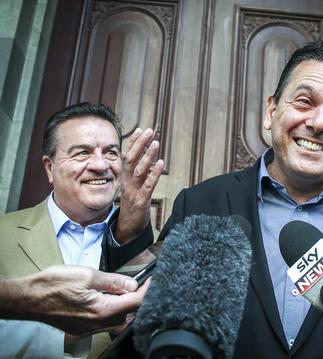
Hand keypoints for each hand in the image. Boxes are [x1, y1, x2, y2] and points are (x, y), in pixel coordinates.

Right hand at [3, 266, 149, 335]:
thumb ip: (113, 281)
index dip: (146, 290)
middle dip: (135, 298)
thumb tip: (132, 284)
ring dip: (122, 305)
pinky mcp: (80, 328)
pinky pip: (103, 322)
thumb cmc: (53, 285)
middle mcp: (97, 324)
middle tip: (134, 282)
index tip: (151, 280)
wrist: (28, 298)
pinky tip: (105, 298)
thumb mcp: (87, 275)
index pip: (135, 302)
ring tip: (118, 289)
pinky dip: (110, 310)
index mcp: (102, 310)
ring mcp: (88, 328)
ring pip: (116, 319)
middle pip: (128, 313)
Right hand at [115, 128, 163, 242]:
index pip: (127, 156)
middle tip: (149, 130)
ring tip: (155, 143)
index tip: (140, 129)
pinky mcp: (141, 201)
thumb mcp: (132, 187)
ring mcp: (133, 192)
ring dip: (147, 156)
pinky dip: (154, 174)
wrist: (128, 229)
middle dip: (140, 144)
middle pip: (131, 160)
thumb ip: (137, 174)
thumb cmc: (133, 206)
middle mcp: (127, 183)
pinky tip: (161, 164)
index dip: (133, 143)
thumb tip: (146, 159)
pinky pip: (148, 186)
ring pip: (139, 171)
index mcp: (125, 178)